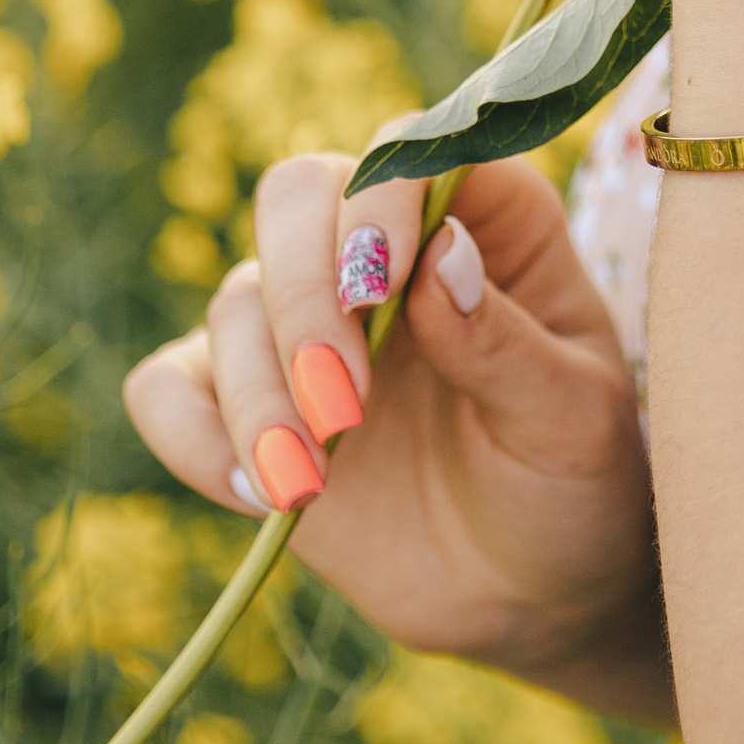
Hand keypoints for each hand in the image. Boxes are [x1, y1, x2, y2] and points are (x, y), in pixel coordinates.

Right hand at [122, 149, 669, 723]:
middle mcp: (386, 252)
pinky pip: (169, 387)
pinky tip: (258, 492)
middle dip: (301, 295)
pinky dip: (192, 432)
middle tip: (342, 404)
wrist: (530, 590)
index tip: (382, 287)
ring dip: (258, 391)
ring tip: (308, 482)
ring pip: (233, 302)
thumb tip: (438, 255)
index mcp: (486, 222)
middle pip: (295, 198)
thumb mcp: (572, 420)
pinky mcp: (248, 403)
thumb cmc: (574, 484)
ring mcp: (307, 325)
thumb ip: (507, 344)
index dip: (379, 200)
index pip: (409, 153)